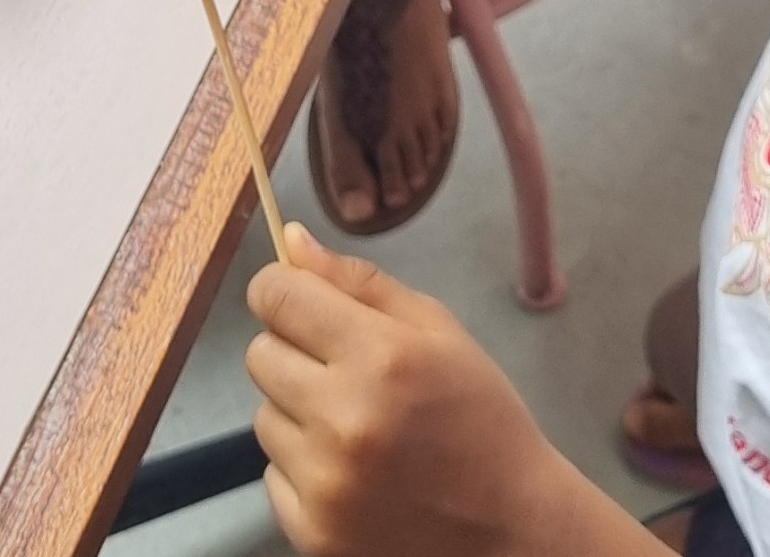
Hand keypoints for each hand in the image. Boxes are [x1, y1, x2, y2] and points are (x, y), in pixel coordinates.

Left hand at [246, 226, 578, 556]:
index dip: (281, 289)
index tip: (299, 300)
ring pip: (263, 416)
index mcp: (380, 356)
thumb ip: (358, 281)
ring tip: (354, 425)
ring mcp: (324, 484)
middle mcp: (343, 419)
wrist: (510, 527)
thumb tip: (292, 241)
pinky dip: (302, 468)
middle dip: (292, 350)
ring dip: (297, 412)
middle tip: (341, 369)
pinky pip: (272, 475)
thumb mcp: (437, 329)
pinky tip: (352, 471)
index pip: (278, 297)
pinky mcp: (313, 534)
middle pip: (259, 354)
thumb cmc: (479, 414)